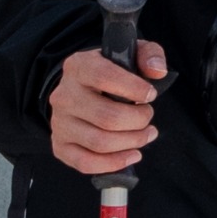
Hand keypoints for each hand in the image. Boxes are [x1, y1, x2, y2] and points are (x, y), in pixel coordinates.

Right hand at [48, 36, 164, 179]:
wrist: (83, 89)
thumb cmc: (111, 72)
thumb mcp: (130, 53)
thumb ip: (149, 54)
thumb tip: (157, 72)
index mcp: (78, 66)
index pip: (105, 77)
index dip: (134, 89)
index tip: (150, 94)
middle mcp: (64, 95)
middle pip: (107, 117)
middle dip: (138, 120)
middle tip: (149, 116)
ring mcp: (59, 123)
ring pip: (100, 142)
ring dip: (132, 142)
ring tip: (146, 135)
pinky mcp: (60, 146)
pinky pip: (86, 163)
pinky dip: (114, 163)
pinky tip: (132, 155)